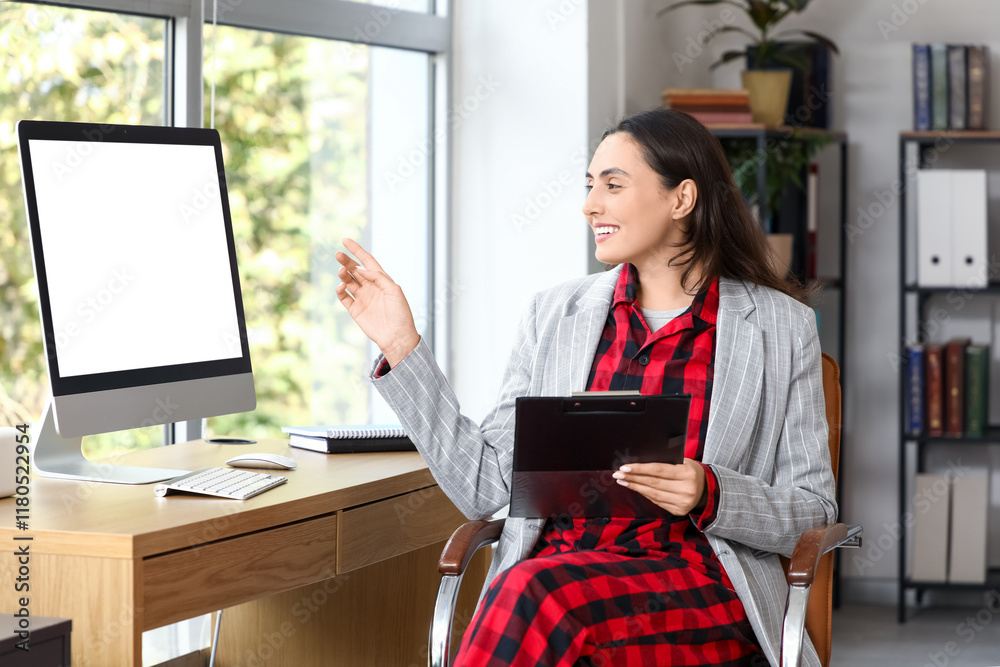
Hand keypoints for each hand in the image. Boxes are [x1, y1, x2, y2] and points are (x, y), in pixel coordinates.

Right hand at [335, 238, 419, 365]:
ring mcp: (362, 298)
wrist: (397, 336)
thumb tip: (361, 269)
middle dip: (346, 261)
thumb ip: (378, 278)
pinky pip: (344, 297)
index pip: (367, 261)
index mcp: (382, 280)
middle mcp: (371, 287)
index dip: (357, 250)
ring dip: (344, 275)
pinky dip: (340, 290)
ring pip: (349, 281)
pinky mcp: (355, 310)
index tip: (345, 240)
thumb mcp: (394, 291)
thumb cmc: (400, 313)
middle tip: (338, 255)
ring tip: (341, 271)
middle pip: (355, 270)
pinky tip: (341, 286)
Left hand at [612, 459, 706, 515]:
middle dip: (633, 478)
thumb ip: (666, 462)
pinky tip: (636, 488)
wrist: (708, 490)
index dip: (640, 469)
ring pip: (653, 494)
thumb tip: (640, 462)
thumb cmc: (691, 471)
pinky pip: (657, 501)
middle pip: (653, 483)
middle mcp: (686, 489)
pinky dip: (645, 494)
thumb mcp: (684, 462)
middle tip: (618, 474)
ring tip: (622, 481)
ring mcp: (682, 503)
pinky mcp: (678, 511)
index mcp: (687, 474)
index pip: (658, 470)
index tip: (624, 467)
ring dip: (635, 487)